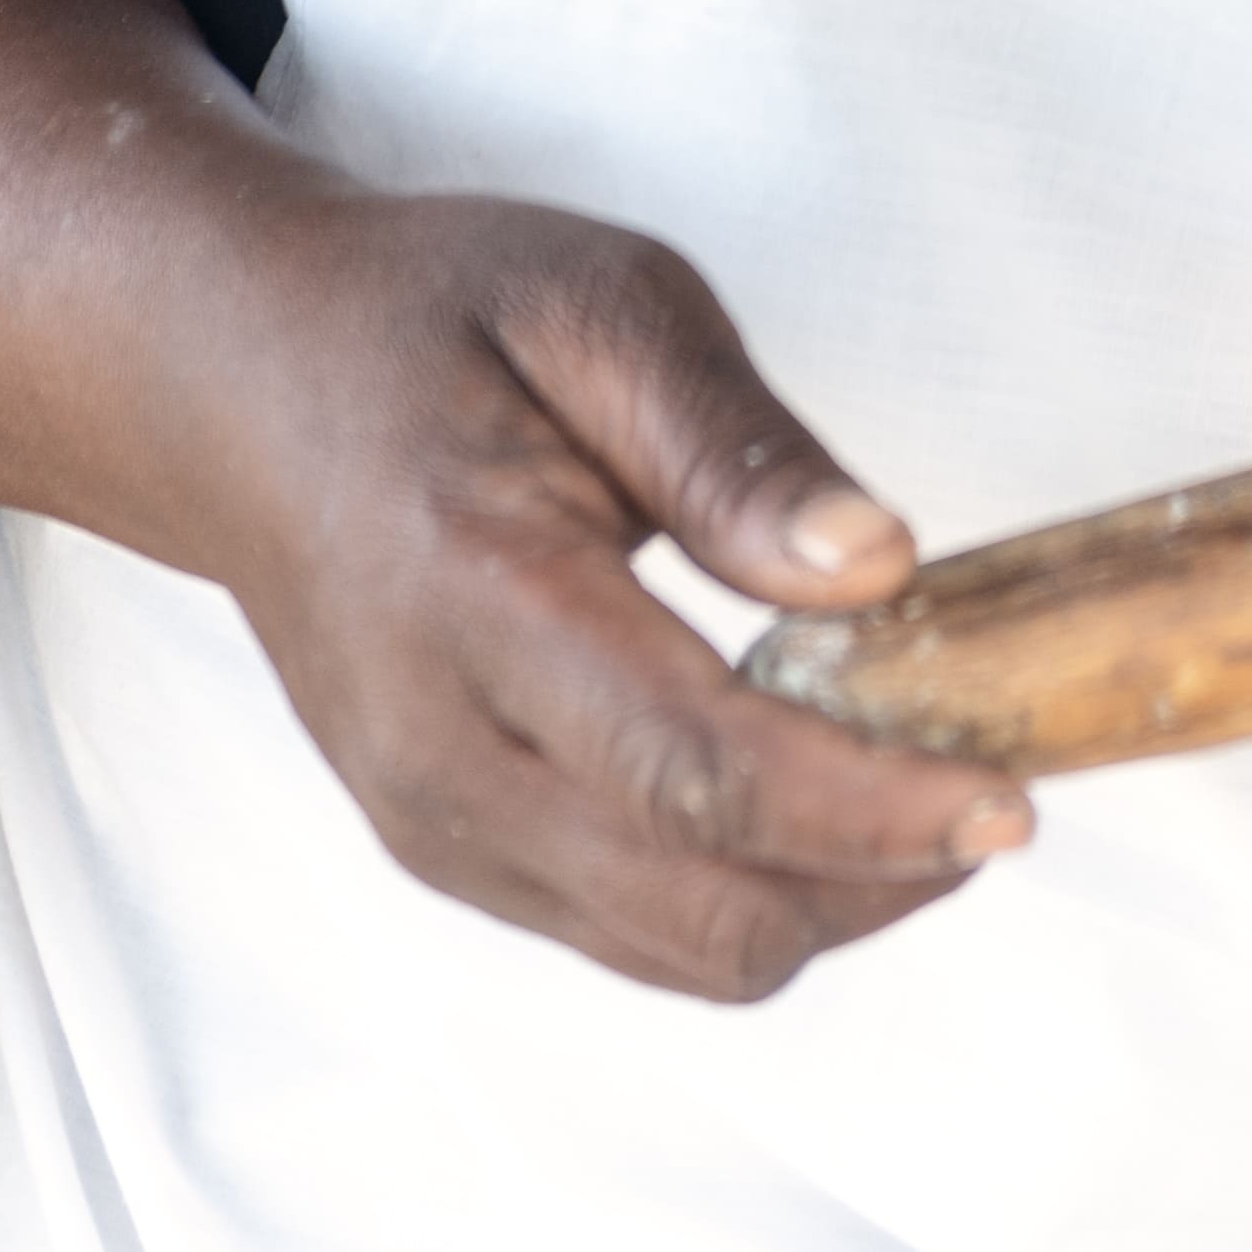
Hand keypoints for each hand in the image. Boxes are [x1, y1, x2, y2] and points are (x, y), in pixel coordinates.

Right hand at [189, 187, 1027, 995]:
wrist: (245, 386)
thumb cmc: (428, 321)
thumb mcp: (600, 303)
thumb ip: (736, 447)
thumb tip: (876, 564)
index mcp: (478, 598)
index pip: (701, 770)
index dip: (871, 809)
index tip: (1006, 798)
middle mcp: (441, 751)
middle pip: (703, 902)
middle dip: (879, 876)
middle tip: (996, 785)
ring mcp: (433, 821)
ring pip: (677, 947)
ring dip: (827, 902)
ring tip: (922, 789)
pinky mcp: (447, 848)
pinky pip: (629, 930)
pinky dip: (745, 892)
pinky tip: (811, 795)